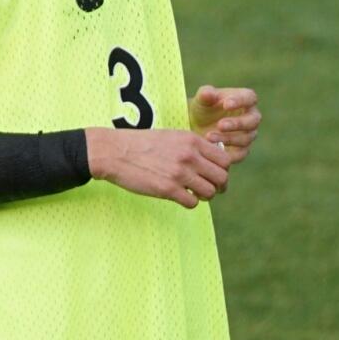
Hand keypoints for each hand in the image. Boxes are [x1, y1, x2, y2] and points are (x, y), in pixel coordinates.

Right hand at [88, 126, 229, 208]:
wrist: (114, 152)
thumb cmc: (140, 144)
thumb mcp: (170, 136)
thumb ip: (191, 146)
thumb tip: (211, 160)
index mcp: (191, 140)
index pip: (225, 159)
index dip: (222, 170)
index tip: (213, 175)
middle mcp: (189, 156)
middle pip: (222, 177)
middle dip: (218, 186)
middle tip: (208, 188)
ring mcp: (179, 173)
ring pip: (210, 192)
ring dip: (204, 196)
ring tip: (192, 193)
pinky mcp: (168, 189)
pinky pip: (193, 202)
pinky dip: (189, 202)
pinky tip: (179, 197)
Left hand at [189, 85, 261, 162]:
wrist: (195, 127)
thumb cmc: (203, 108)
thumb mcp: (201, 100)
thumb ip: (205, 94)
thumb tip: (207, 93)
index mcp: (245, 99)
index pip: (249, 97)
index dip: (240, 101)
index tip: (226, 104)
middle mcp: (251, 117)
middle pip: (253, 120)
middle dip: (237, 123)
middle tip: (220, 125)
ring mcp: (248, 134)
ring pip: (246, 138)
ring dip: (228, 138)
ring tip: (208, 137)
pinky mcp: (242, 150)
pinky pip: (240, 154)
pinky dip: (228, 153)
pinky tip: (213, 150)